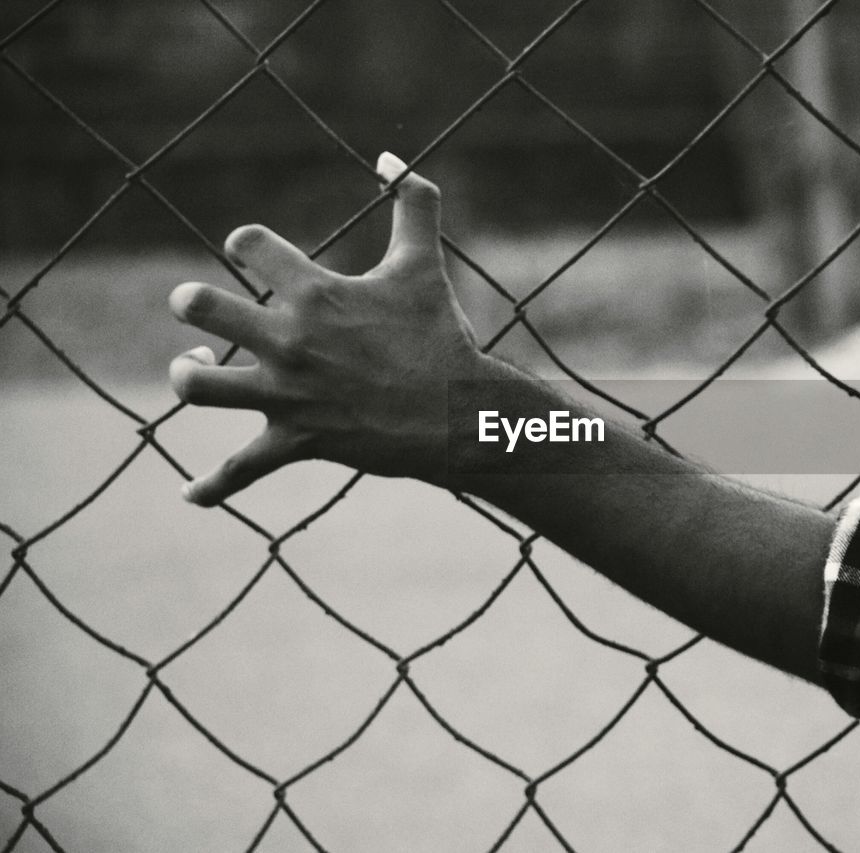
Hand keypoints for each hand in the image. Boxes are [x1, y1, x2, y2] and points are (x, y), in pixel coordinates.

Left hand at [169, 152, 482, 505]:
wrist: (460, 413)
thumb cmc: (442, 336)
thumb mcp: (425, 263)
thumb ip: (415, 201)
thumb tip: (388, 157)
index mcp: (315, 293)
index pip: (248, 245)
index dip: (247, 243)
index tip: (258, 255)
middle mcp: (290, 341)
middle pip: (202, 307)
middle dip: (192, 304)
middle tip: (198, 309)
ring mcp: (288, 394)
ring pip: (200, 386)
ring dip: (187, 375)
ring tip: (196, 366)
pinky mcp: (296, 440)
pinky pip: (241, 470)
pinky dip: (212, 486)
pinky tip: (189, 494)